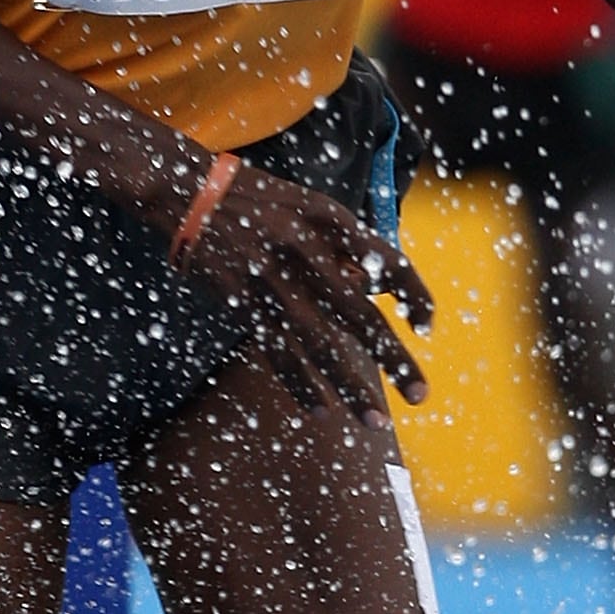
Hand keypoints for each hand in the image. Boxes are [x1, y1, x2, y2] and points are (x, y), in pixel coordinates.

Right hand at [179, 164, 434, 430]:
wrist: (188, 192)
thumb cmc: (258, 200)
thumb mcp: (310, 206)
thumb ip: (345, 244)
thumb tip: (376, 289)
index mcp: (331, 222)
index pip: (389, 263)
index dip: (415, 295)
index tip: (426, 326)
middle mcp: (307, 251)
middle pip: (361, 316)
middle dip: (394, 359)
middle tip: (420, 394)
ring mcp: (273, 280)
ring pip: (320, 345)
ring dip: (350, 387)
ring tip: (375, 421)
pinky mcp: (241, 301)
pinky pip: (276, 351)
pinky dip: (299, 382)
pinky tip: (320, 409)